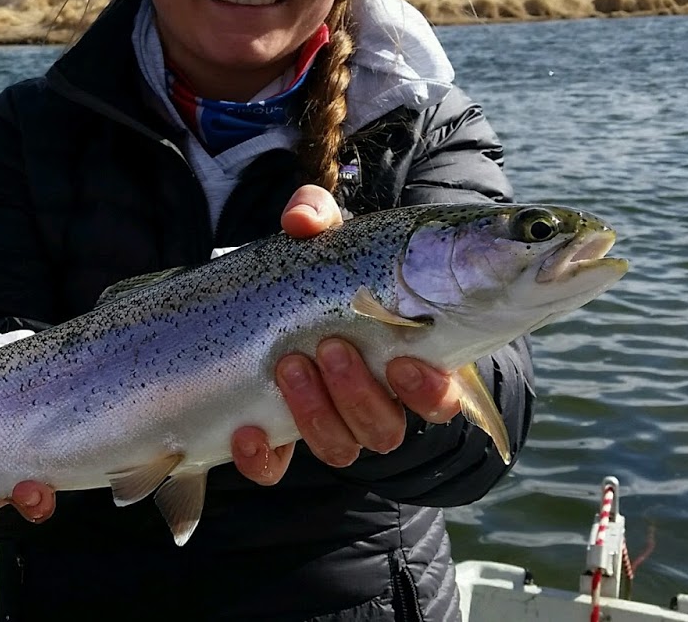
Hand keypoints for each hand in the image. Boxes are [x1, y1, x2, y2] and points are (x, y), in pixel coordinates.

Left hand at [231, 187, 465, 483]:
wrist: (277, 306)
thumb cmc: (326, 274)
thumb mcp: (328, 242)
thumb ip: (319, 218)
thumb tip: (302, 221)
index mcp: (407, 363)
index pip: (441, 398)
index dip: (429, 391)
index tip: (403, 364)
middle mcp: (376, 405)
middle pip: (384, 428)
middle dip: (356, 392)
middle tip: (329, 347)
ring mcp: (329, 427)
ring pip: (339, 448)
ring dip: (316, 413)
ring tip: (289, 365)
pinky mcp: (280, 441)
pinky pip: (274, 469)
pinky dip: (262, 459)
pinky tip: (246, 432)